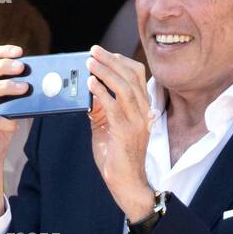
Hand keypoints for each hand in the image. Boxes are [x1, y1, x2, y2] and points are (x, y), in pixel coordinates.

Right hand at [0, 45, 29, 220]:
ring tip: (24, 88)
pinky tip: (14, 124)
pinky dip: (2, 121)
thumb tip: (36, 77)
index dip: (1, 52)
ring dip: (5, 87)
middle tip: (22, 68)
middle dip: (3, 66)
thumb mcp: (5, 102)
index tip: (19, 52)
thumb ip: (13, 87)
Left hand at [86, 44, 154, 219]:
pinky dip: (101, 91)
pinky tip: (90, 84)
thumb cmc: (117, 158)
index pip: (137, 76)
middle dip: (111, 60)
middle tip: (93, 50)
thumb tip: (88, 92)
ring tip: (89, 62)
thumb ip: (101, 110)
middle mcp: (144, 112)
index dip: (121, 62)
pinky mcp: (126, 131)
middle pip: (131, 76)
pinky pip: (113, 105)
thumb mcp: (108, 128)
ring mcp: (137, 121)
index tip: (105, 54)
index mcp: (143, 108)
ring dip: (105, 71)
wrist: (127, 183)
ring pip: (124, 87)